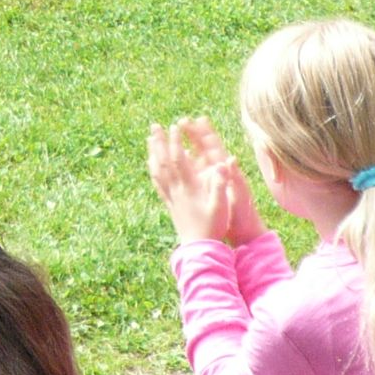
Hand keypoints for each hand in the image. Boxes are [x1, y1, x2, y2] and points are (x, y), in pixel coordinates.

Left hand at [147, 119, 238, 245]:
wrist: (199, 249)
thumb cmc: (212, 227)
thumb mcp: (220, 206)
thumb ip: (220, 184)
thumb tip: (224, 162)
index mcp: (189, 187)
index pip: (178, 159)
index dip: (175, 141)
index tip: (174, 126)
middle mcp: (177, 190)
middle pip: (163, 161)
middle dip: (159, 142)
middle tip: (154, 126)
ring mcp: (171, 197)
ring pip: (158, 171)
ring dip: (153, 153)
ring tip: (150, 140)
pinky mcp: (170, 204)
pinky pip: (158, 183)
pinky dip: (154, 170)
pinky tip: (152, 166)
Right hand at [178, 116, 264, 243]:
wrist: (243, 230)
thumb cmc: (243, 213)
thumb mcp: (241, 193)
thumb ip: (235, 176)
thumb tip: (232, 158)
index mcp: (225, 170)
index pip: (213, 146)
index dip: (205, 132)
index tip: (196, 119)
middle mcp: (217, 172)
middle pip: (202, 148)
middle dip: (192, 134)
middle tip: (181, 121)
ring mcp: (210, 180)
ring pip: (194, 159)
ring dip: (184, 146)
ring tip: (173, 135)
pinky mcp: (204, 189)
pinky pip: (190, 173)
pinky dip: (182, 165)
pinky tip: (173, 161)